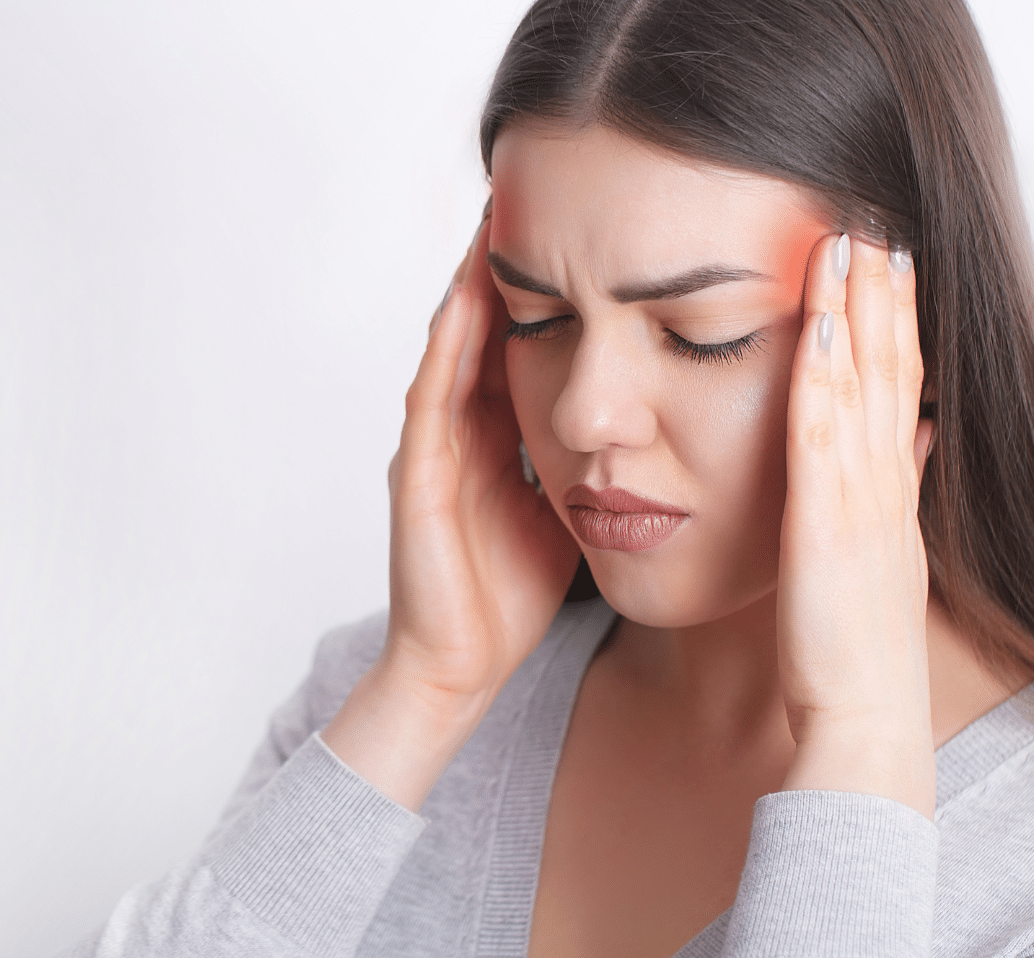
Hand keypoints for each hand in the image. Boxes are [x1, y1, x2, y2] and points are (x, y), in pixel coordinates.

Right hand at [384, 213, 579, 702]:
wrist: (461, 665)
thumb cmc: (512, 595)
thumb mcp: (563, 513)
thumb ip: (582, 464)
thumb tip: (639, 428)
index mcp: (497, 440)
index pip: (521, 346)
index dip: (546, 291)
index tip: (582, 234)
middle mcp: (460, 433)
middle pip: (484, 331)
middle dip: (508, 268)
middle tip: (535, 195)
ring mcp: (432, 451)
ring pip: (452, 348)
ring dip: (472, 284)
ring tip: (498, 217)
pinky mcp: (415, 478)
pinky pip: (433, 398)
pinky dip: (451, 345)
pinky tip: (471, 296)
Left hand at [777, 235, 936, 817]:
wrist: (865, 715)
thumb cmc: (859, 647)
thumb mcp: (884, 560)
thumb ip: (896, 494)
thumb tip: (914, 439)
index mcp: (889, 493)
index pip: (897, 392)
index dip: (895, 328)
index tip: (888, 271)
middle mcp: (883, 485)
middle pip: (890, 374)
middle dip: (884, 299)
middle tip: (877, 229)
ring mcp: (861, 500)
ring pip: (864, 388)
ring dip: (859, 313)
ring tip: (853, 245)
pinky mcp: (827, 523)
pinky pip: (825, 435)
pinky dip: (826, 376)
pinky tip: (821, 322)